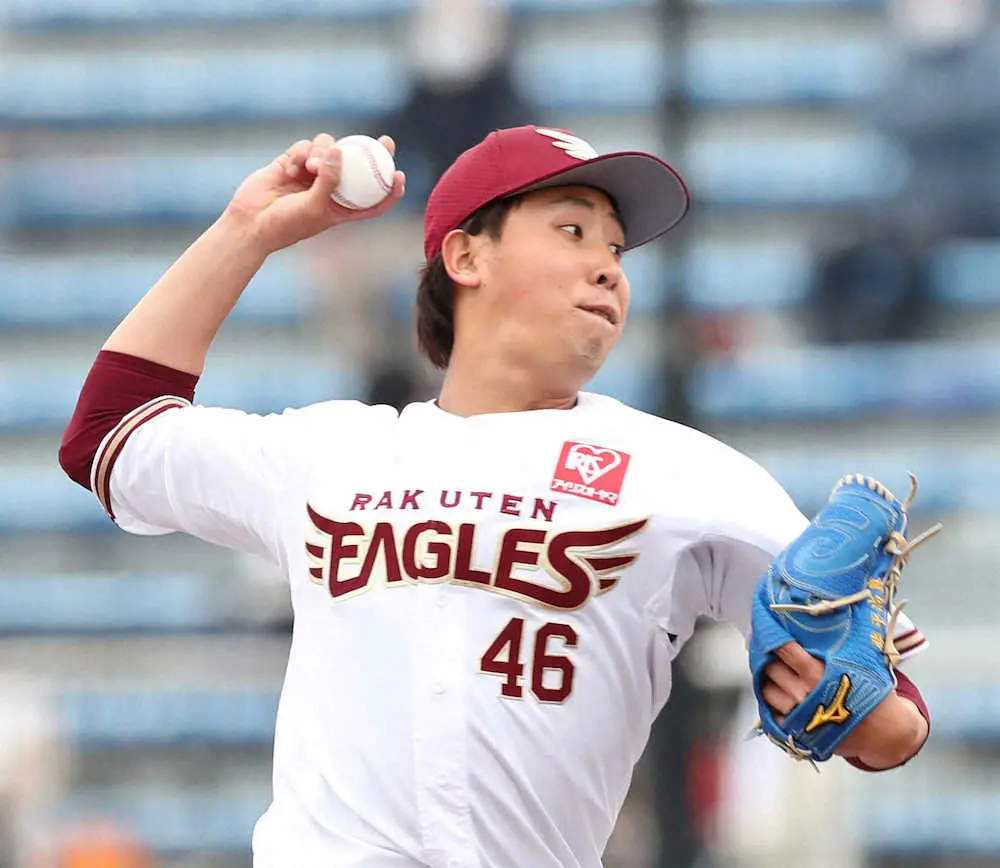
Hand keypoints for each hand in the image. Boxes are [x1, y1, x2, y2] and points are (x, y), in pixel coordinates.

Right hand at [225, 133, 405, 254]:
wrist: (250, 222)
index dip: (389, 189)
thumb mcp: (313, 207)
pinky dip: (302, 154)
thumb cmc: (285, 225)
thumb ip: (328, 181)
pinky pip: (306, 147)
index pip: (372, 200)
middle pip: (358, 167)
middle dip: (374, 152)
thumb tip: (339, 151)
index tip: (400, 175)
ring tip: (311, 167)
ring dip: (324, 153)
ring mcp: (312, 174)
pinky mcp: (293, 162)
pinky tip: (292, 168)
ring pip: (330, 150)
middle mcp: (330, 189)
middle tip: (386, 141)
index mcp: (341, 208)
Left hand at [761, 641, 927, 768]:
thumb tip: (820, 616)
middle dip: (769, 657)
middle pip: (771, 668)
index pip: (784, 649)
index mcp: (818, 673)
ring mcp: (798, 713)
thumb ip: (835, 644)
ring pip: (766, 690)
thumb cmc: (871, 692)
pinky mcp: (796, 731)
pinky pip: (770, 712)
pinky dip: (772, 702)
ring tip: (775, 672)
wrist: (885, 732)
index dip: (771, 637)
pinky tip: (780, 693)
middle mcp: (805, 693)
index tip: (765, 628)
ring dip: (768, 680)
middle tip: (770, 649)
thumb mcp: (858, 662)